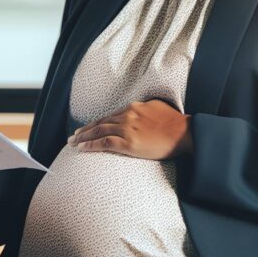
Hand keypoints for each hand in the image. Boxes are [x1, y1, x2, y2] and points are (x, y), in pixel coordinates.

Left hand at [66, 99, 192, 160]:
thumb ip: (144, 109)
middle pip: (100, 122)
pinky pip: (105, 143)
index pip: (109, 116)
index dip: (96, 123)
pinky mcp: (129, 143)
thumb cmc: (175, 123)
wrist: (184, 132)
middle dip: (85, 130)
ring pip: (99, 132)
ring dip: (84, 137)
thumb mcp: (157, 107)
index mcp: (134, 108)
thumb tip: (139, 110)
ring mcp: (127, 129)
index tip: (87, 128)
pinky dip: (91, 145)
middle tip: (73, 136)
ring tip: (73, 143)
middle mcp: (127, 116)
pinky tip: (82, 148)